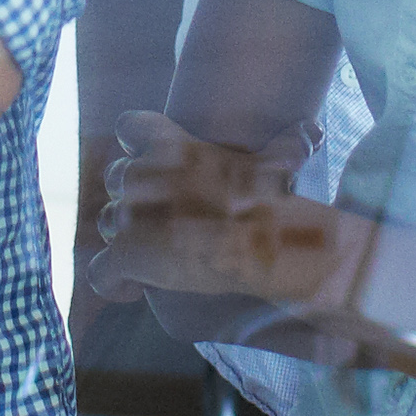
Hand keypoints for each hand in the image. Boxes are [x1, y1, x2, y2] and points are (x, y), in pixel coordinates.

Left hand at [92, 111, 350, 313]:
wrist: (260, 245)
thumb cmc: (271, 204)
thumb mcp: (276, 166)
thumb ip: (287, 146)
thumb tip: (314, 131)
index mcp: (171, 147)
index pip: (130, 126)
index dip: (135, 142)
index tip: (148, 157)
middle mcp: (141, 176)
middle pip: (117, 179)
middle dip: (134, 198)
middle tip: (161, 219)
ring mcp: (128, 217)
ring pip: (107, 222)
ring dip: (125, 237)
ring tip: (153, 254)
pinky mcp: (125, 255)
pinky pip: (101, 269)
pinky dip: (113, 281)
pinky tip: (132, 289)